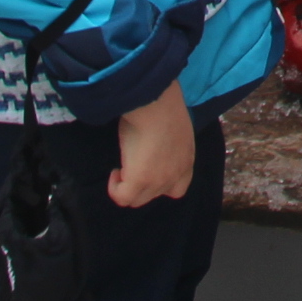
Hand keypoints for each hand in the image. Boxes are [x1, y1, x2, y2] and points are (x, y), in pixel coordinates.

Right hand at [109, 82, 195, 207]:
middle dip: (142, 184)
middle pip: (155, 195)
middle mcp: (175, 175)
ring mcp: (158, 181)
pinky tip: (114, 171)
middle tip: (133, 165)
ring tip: (122, 167)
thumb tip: (152, 148)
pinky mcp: (140, 180)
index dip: (160, 183)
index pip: (177, 188)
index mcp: (186, 162)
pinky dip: (115, 188)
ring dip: (127, 186)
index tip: (148, 167)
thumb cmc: (164, 106)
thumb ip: (166, 148)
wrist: (157, 101)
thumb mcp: (173, 131)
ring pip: (138, 199)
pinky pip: (123, 198)